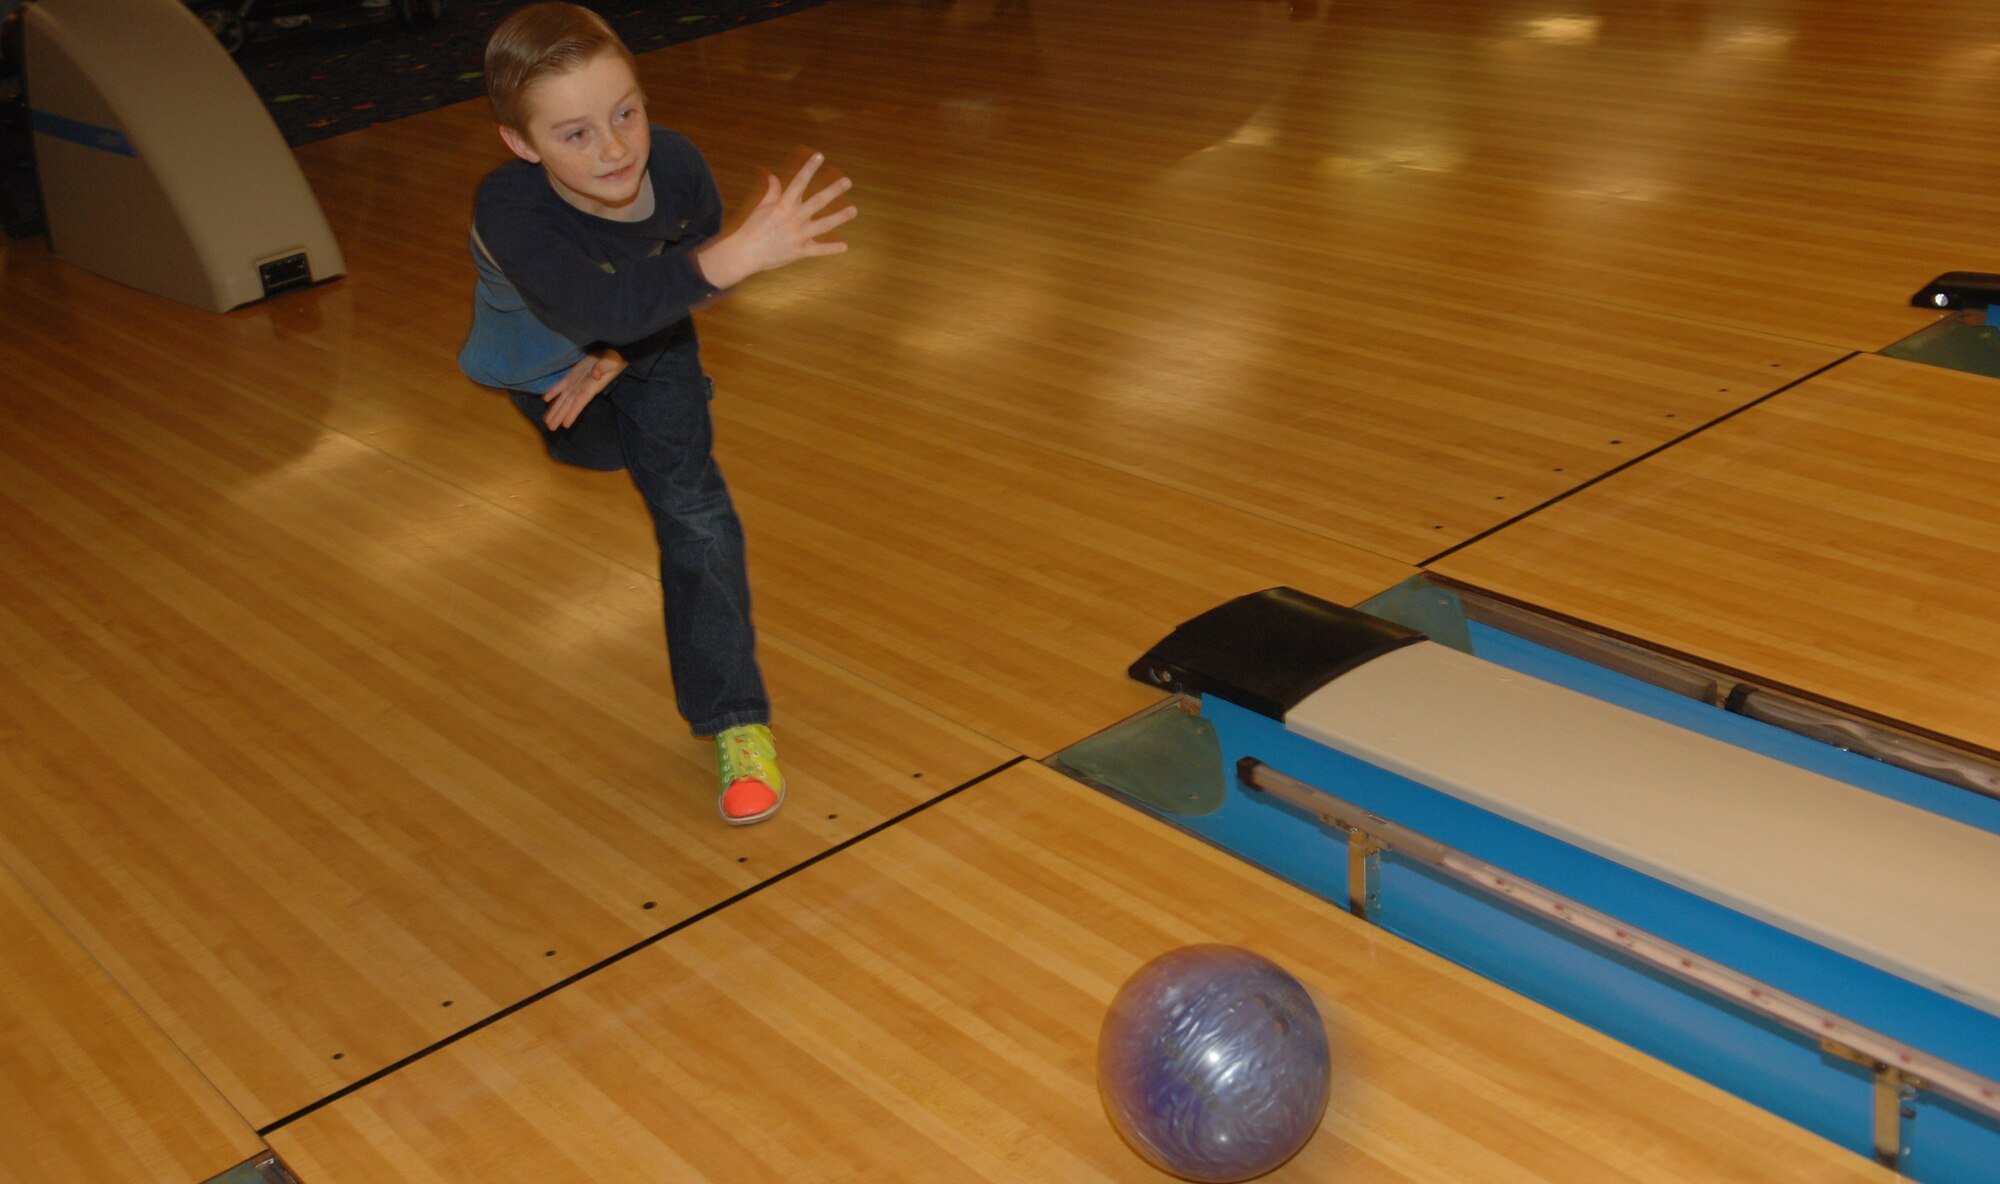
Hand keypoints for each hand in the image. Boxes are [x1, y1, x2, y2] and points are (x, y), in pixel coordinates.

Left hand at [542, 347, 625, 428]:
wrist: (611, 354)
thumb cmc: (613, 359)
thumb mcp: (610, 363)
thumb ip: (603, 368)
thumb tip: (596, 374)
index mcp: (591, 387)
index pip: (580, 402)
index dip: (573, 413)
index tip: (565, 425)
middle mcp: (581, 388)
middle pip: (568, 405)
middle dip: (559, 416)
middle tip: (551, 428)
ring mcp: (575, 383)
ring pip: (563, 398)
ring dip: (554, 409)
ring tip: (547, 421)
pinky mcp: (572, 376)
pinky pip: (560, 386)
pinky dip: (552, 392)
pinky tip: (545, 400)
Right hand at [697, 152, 856, 288]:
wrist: (746, 253)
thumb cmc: (753, 228)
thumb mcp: (761, 206)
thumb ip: (772, 191)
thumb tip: (773, 176)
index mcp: (783, 205)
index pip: (799, 182)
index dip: (809, 168)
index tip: (820, 156)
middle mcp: (793, 218)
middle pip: (817, 202)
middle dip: (833, 191)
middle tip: (847, 181)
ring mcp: (798, 236)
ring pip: (823, 225)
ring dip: (839, 217)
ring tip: (853, 210)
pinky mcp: (800, 251)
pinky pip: (819, 250)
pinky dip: (832, 249)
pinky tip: (845, 246)